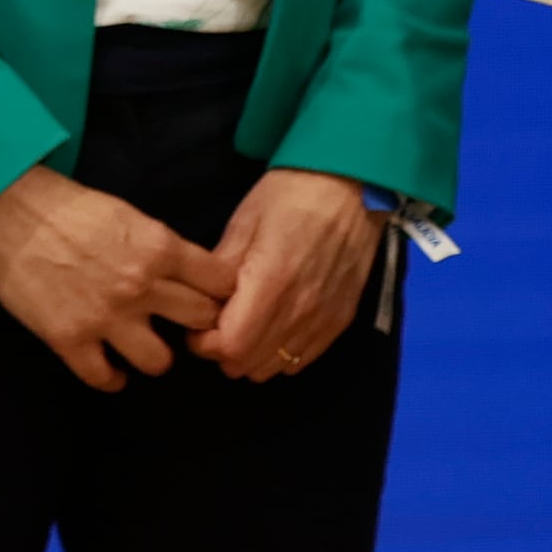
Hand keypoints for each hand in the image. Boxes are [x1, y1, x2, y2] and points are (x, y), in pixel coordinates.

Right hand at [0, 166, 235, 386]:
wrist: (12, 214)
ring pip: (159, 362)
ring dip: (156, 357)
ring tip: (145, 348)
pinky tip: (112, 370)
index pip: (221, 281)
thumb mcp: (130, 216)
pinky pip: (104, 378)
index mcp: (160, 247)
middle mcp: (141, 285)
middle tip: (186, 327)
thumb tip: (189, 273)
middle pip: (201, 321)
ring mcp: (106, 317)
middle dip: (200, 326)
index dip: (223, 293)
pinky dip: (111, 379)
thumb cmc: (70, 208)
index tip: (216, 299)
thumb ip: (161, 248)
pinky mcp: (70, 340)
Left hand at [189, 168, 390, 382]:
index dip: (205, 343)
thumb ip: (221, 271)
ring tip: (249, 323)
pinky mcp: (341, 320)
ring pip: (275, 368)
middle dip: (225, 350)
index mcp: (271, 284)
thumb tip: (202, 304)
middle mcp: (300, 311)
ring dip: (253, 355)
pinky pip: (303, 359)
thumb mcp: (244, 223)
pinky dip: (282, 352)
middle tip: (220, 322)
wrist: (354, 182)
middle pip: (250, 366)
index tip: (198, 324)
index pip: (230, 347)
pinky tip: (277, 324)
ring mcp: (324, 319)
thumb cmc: (292, 194)